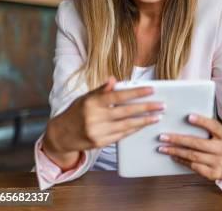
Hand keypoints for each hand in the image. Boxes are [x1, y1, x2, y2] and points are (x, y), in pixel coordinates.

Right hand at [42, 77, 163, 168]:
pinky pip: (122, 135)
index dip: (136, 92)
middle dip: (146, 107)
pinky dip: (134, 129)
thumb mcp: (85, 97)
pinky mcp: (100, 143)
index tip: (151, 89)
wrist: (60, 135)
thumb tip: (114, 79)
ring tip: (157, 116)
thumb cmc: (76, 112)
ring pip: (127, 125)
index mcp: (92, 102)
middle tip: (161, 105)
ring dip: (144, 120)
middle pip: (126, 111)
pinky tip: (144, 125)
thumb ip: (101, 90)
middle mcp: (95, 117)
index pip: (118, 96)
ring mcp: (97, 131)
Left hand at [157, 114, 221, 182]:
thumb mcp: (220, 136)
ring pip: (193, 156)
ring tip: (163, 147)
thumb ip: (209, 129)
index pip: (214, 126)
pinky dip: (181, 160)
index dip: (202, 121)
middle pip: (198, 143)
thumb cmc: (219, 146)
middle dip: (178, 139)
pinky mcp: (212, 173)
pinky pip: (193, 166)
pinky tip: (173, 156)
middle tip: (163, 137)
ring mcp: (219, 163)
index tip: (188, 117)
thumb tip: (186, 120)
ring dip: (176, 151)